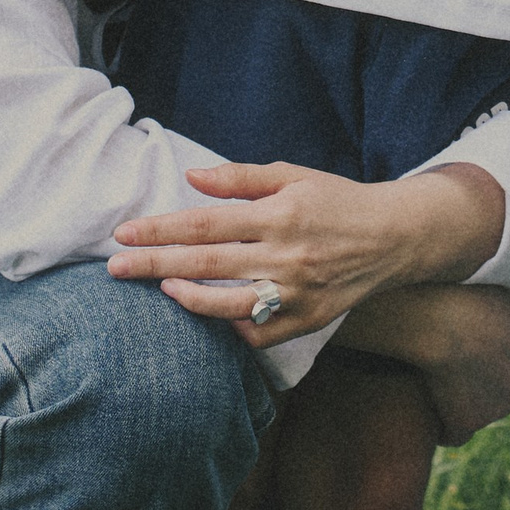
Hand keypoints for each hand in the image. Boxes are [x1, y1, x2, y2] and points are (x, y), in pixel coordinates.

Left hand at [107, 158, 508, 346]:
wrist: (395, 237)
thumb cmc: (336, 200)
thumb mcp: (293, 175)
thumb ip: (240, 178)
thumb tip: (192, 178)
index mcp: (280, 214)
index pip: (206, 223)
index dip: (161, 230)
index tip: (124, 233)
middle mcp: (286, 256)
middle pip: (206, 265)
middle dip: (154, 265)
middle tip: (114, 267)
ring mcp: (298, 293)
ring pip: (228, 306)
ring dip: (187, 299)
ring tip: (159, 289)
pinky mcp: (308, 320)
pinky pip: (259, 334)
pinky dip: (232, 327)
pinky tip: (212, 313)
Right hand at [339, 284, 509, 443]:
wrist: (436, 313)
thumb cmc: (471, 288)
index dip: (496, 346)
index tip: (473, 333)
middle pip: (506, 386)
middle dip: (485, 375)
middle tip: (453, 352)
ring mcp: (496, 411)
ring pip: (480, 406)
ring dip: (461, 395)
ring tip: (433, 369)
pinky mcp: (466, 425)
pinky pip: (452, 429)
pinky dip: (441, 420)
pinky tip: (424, 397)